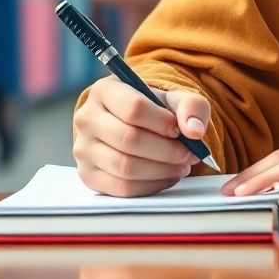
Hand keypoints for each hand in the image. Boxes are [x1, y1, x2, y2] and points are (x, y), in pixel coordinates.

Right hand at [73, 75, 211, 196]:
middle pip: (129, 139)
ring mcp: (83, 149)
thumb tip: (194, 130)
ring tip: (182, 165)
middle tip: (190, 154)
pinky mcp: (88, 175)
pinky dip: (150, 185)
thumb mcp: (175, 98)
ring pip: (125, 167)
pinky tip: (167, 176)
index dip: (161, 122)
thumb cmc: (155, 109)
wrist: (134, 124)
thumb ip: (191, 107)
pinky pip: (121, 188)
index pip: (133, 108)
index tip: (180, 130)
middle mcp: (87, 118)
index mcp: (105, 90)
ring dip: (161, 170)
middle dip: (167, 150)